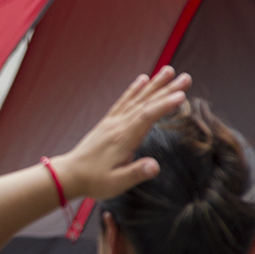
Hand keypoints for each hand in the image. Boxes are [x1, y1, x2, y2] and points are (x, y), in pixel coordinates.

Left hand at [52, 67, 190, 201]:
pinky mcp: (108, 123)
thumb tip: (155, 166)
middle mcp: (118, 126)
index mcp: (123, 139)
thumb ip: (136, 173)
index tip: (181, 95)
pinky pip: (123, 102)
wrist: (68, 175)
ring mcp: (112, 122)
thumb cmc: (94, 181)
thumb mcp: (116, 183)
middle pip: (145, 104)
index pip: (146, 117)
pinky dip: (133, 90)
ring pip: (136, 99)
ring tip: (168, 70)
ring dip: (153, 85)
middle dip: (166, 90)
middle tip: (186, 77)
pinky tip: (142, 80)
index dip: (164, 106)